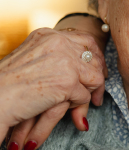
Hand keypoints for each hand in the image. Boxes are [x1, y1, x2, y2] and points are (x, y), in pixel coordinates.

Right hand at [0, 27, 105, 149]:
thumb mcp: (31, 61)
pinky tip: (71, 114)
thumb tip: (81, 69)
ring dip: (90, 93)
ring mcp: (65, 62)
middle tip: (98, 94)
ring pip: (94, 78)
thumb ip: (54, 58)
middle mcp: (58, 43)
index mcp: (48, 35)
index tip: (98, 71)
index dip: (96, 57)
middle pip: (94, 58)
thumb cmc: (6, 85)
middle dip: (99, 77)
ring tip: (87, 104)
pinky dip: (79, 106)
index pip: (85, 40)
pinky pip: (85, 96)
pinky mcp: (68, 82)